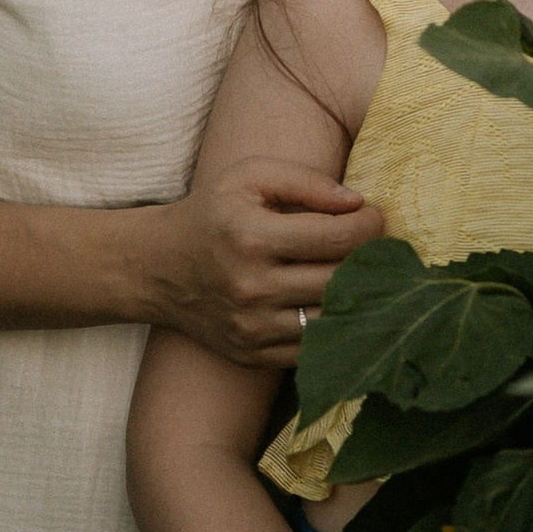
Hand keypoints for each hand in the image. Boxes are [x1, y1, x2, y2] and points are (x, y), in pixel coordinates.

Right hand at [145, 157, 383, 364]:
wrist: (157, 268)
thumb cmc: (213, 214)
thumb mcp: (248, 177)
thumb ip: (305, 180)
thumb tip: (356, 203)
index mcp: (252, 237)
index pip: (338, 237)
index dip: (370, 225)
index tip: (373, 216)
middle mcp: (251, 287)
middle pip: (341, 280)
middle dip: (370, 259)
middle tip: (375, 245)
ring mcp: (252, 327)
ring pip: (333, 319)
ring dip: (358, 298)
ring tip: (361, 274)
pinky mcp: (253, 354)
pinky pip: (313, 349)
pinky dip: (334, 329)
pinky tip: (336, 304)